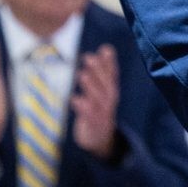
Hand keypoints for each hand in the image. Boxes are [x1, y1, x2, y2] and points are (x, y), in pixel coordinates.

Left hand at [72, 45, 119, 159]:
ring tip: (82, 75)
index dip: (109, 62)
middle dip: (98, 71)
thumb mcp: (104, 89)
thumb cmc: (100, 108)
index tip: (105, 49)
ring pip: (98, 100)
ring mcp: (102, 114)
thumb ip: (104, 69)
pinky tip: (75, 99)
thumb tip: (106, 47)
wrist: (100, 139)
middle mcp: (109, 101)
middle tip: (88, 58)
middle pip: (106, 85)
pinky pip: (88, 117)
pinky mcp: (93, 126)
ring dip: (91, 87)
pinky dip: (82, 108)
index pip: (112, 74)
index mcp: (111, 90)